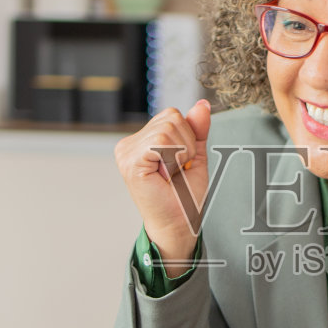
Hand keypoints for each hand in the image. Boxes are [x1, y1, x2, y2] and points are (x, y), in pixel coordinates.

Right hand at [114, 99, 211, 265]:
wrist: (180, 222)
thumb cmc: (184, 194)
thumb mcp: (195, 154)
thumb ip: (196, 129)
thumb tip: (202, 104)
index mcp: (142, 140)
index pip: (172, 114)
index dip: (188, 137)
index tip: (181, 162)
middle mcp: (129, 143)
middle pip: (172, 118)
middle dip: (186, 145)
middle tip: (176, 170)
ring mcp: (126, 152)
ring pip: (168, 129)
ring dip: (180, 155)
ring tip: (170, 174)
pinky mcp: (129, 162)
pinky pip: (161, 142)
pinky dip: (173, 159)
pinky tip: (165, 175)